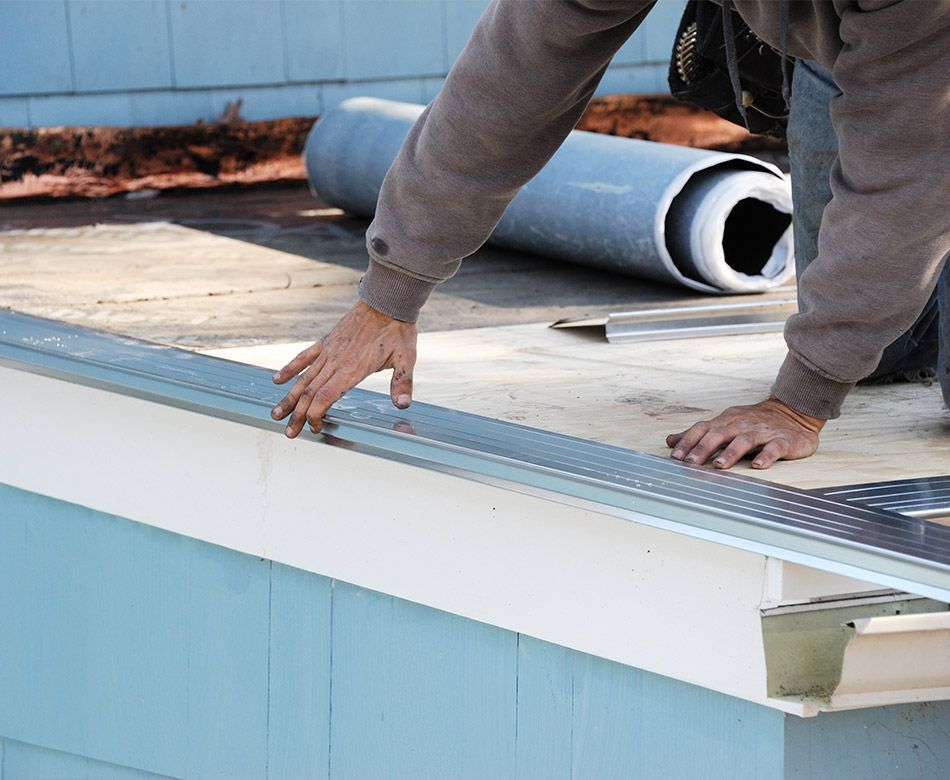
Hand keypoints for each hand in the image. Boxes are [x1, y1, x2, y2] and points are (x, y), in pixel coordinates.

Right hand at [271, 301, 416, 437]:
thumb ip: (402, 383)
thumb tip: (403, 405)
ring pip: (303, 378)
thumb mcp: (406, 358)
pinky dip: (290, 368)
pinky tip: (278, 380)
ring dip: (289, 397)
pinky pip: (304, 356)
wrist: (386, 301)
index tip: (313, 428)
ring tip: (276, 413)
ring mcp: (328, 351)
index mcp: (353, 369)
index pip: (325, 397)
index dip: (315, 414)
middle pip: (310, 392)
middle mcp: (336, 362)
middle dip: (297, 415)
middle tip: (289, 433)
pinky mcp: (327, 341)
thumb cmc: (397, 330)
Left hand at [666, 397, 824, 469]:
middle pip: (719, 434)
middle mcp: (742, 424)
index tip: (675, 456)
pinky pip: (774, 448)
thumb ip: (699, 434)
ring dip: (730, 453)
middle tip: (690, 462)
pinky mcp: (782, 441)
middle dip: (703, 448)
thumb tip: (671, 440)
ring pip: (744, 440)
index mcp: (727, 421)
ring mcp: (763, 432)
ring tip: (719, 465)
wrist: (793, 412)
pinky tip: (757, 466)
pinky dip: (765, 456)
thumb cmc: (753, 422)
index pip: (703, 428)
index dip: (688, 441)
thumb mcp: (725, 424)